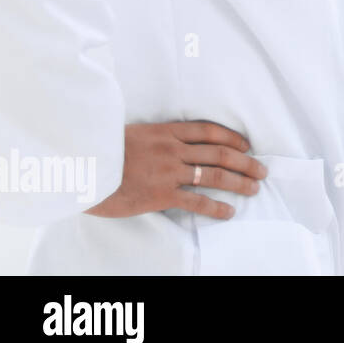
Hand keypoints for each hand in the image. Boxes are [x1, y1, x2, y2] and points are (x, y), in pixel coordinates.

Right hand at [85, 122, 267, 219]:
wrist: (81, 167)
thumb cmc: (102, 151)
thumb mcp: (131, 134)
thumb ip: (156, 138)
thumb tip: (172, 143)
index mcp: (166, 132)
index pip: (208, 131)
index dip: (232, 138)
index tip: (246, 146)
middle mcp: (172, 149)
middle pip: (219, 153)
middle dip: (244, 162)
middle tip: (261, 170)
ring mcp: (168, 171)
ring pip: (214, 175)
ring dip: (238, 182)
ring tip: (254, 188)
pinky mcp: (161, 194)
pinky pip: (196, 201)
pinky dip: (216, 206)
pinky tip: (229, 212)